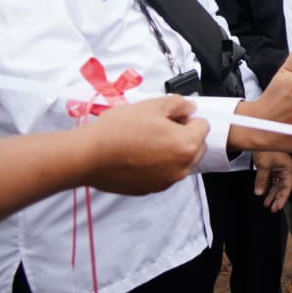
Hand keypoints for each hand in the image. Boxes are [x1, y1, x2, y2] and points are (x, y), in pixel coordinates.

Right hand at [82, 95, 208, 194]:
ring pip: (180, 161)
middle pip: (196, 146)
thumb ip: (179, 104)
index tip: (169, 116)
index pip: (203, 126)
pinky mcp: (151, 189)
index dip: (186, 117)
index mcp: (187, 145)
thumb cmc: (119, 130)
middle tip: (158, 126)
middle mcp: (182, 167)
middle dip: (184, 135)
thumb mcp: (152, 105)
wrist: (88, 156)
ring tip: (145, 140)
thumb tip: (189, 108)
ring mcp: (167, 181)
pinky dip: (158, 164)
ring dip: (171, 151)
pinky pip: (164, 173)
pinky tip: (137, 155)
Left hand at [253, 150, 291, 212]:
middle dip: (276, 198)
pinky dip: (266, 185)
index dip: (282, 198)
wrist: (257, 135)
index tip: (278, 207)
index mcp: (288, 168)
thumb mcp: (264, 166)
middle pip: (282, 187)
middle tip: (273, 208)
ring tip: (266, 202)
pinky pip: (270, 178)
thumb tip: (259, 191)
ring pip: (276, 183)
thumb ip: (262, 181)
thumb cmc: (266, 146)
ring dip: (270, 193)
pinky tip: (263, 191)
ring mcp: (278, 166)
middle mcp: (284, 168)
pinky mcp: (271, 165)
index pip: (287, 187)